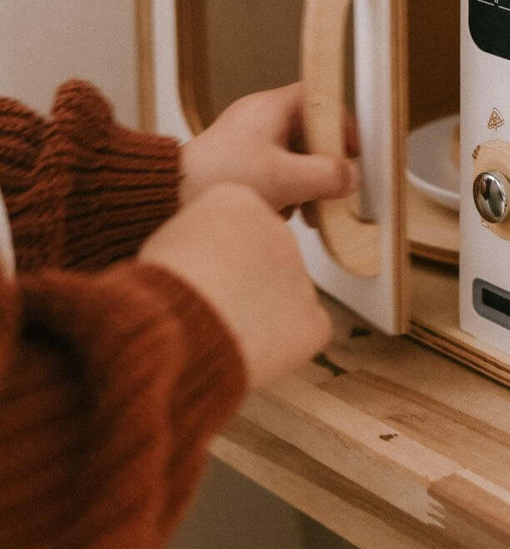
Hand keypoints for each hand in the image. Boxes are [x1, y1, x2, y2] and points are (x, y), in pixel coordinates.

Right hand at [139, 183, 331, 387]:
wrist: (170, 331)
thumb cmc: (156, 289)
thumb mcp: (169, 236)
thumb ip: (206, 234)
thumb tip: (218, 253)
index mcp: (239, 200)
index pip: (241, 226)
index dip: (218, 258)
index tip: (198, 271)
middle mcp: (278, 228)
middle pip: (267, 258)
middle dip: (246, 283)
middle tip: (210, 304)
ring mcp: (301, 273)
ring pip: (286, 294)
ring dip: (262, 312)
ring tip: (221, 328)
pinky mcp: (313, 317)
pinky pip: (305, 331)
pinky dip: (284, 345)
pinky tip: (249, 348)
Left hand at [180, 83, 358, 213]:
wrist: (168, 198)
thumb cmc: (215, 177)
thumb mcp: (285, 178)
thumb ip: (326, 175)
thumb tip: (350, 176)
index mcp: (270, 107)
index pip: (319, 98)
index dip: (340, 121)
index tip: (350, 148)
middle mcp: (259, 119)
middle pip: (309, 132)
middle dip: (323, 163)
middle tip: (331, 184)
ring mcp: (247, 142)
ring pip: (294, 155)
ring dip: (305, 182)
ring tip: (306, 206)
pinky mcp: (239, 164)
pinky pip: (275, 171)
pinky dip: (286, 190)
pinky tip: (283, 210)